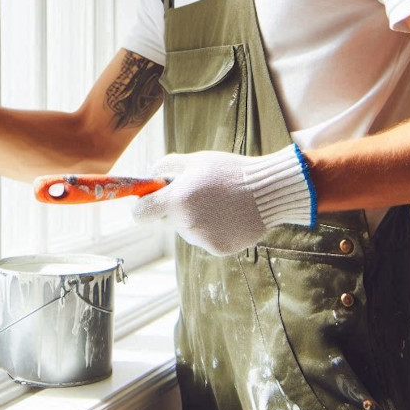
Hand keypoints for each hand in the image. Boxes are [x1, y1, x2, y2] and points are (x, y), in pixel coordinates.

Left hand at [131, 144, 316, 255]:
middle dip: (174, 209)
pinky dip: (213, 229)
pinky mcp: (217, 249)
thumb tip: (150, 177)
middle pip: (165, 221)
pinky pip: (205, 238)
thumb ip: (166, 167)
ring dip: (195, 218)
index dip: (142, 207)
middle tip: (197, 193)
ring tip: (220, 202)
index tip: (149, 202)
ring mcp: (202, 239)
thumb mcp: (196, 160)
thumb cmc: (231, 171)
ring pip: (186, 230)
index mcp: (177, 200)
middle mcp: (186, 223)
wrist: (269, 192)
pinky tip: (230, 215)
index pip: (140, 213)